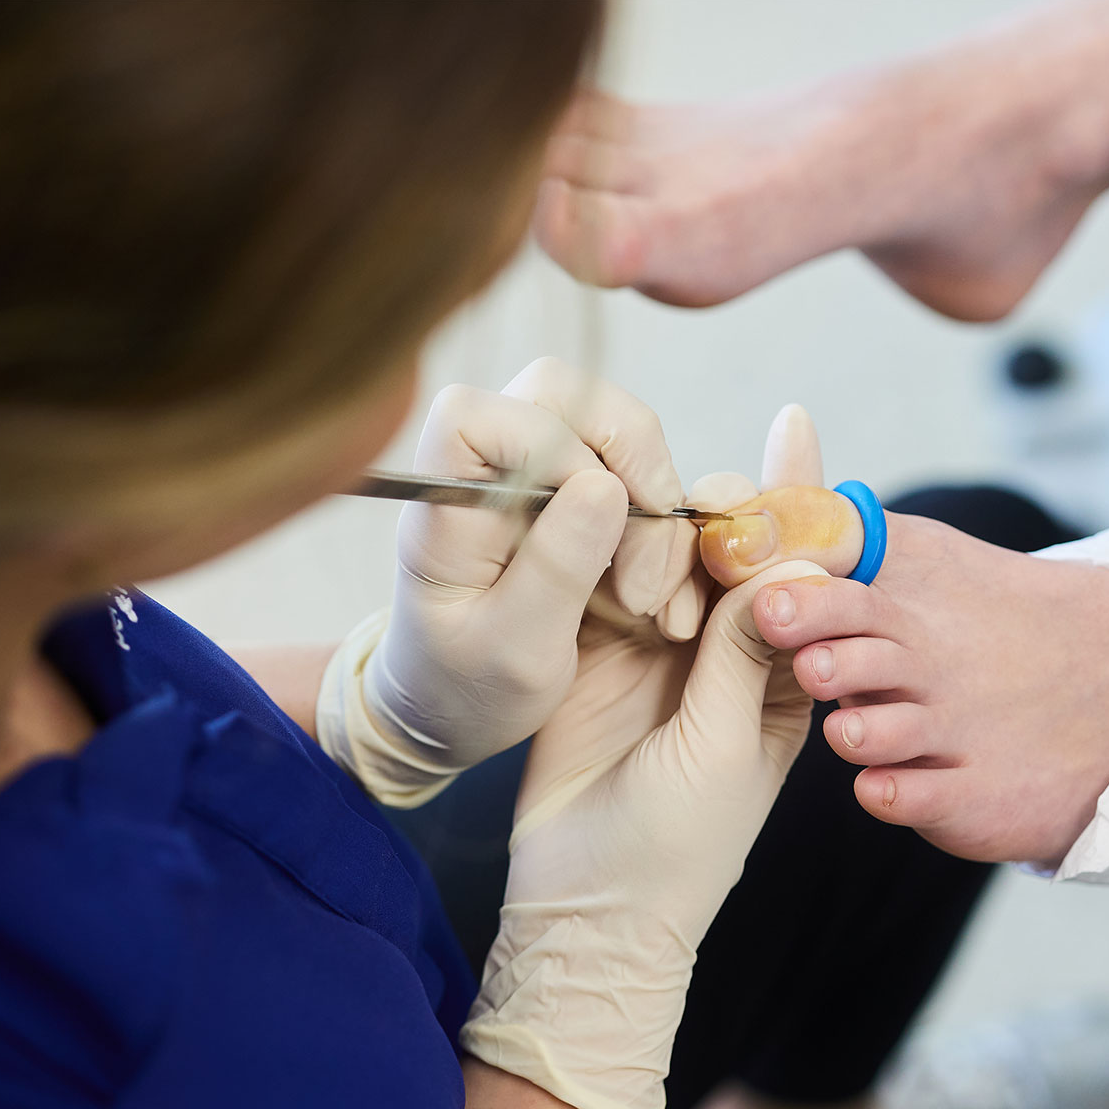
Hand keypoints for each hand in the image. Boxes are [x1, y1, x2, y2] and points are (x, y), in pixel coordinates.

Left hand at [317, 359, 704, 805]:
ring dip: (654, 505)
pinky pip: (636, 472)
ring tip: (647, 596)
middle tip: (648, 563)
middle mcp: (486, 469)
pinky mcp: (572, 492)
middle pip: (567, 396)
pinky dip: (664, 526)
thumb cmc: (463, 688)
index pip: (483, 416)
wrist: (451, 713)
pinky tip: (656, 595)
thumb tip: (606, 485)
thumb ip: (555, 568)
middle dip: (632, 464)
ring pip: (614, 428)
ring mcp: (533, 473)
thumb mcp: (513, 652)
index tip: (597, 524)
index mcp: (445, 501)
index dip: (553, 451)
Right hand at [460, 412, 828, 1108]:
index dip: (802, 498)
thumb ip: (741, 653)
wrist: (584, 906)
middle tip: (705, 530)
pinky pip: (601, 576)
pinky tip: (593, 542)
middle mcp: (723, 648)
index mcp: (781, 672)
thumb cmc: (677, 847)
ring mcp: (657, 645)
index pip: (802, 571)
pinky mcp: (594, 648)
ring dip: (659, 541)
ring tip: (653, 600)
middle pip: (731, 544)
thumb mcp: (723, 747)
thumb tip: (777, 558)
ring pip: (665, 551)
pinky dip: (598, 552)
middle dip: (723, 518)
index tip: (797, 422)